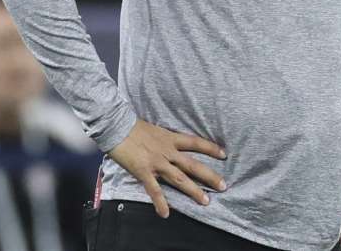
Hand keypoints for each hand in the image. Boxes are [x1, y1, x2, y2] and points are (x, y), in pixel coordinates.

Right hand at [106, 119, 227, 217]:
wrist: (116, 126)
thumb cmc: (132, 126)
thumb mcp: (154, 129)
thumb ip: (163, 138)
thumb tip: (168, 142)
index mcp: (170, 138)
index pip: (195, 143)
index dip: (210, 148)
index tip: (223, 154)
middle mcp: (167, 151)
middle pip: (193, 165)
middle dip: (209, 176)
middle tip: (223, 185)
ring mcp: (157, 163)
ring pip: (180, 179)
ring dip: (193, 191)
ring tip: (205, 201)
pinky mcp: (144, 171)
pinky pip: (154, 190)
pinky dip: (160, 202)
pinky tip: (166, 213)